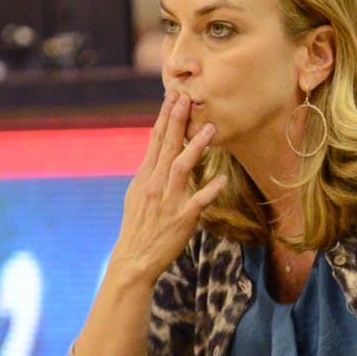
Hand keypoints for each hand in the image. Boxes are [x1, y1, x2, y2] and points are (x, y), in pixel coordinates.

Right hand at [112, 91, 226, 284]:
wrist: (134, 259)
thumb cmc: (139, 226)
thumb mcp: (138, 194)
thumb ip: (150, 171)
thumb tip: (159, 149)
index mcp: (144, 176)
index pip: (155, 141)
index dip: (164, 117)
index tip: (173, 96)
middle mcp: (155, 185)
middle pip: (167, 147)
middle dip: (177, 121)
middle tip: (187, 98)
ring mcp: (169, 201)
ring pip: (182, 167)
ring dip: (196, 147)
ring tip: (210, 129)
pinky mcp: (182, 219)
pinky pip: (199, 200)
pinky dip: (210, 188)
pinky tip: (221, 178)